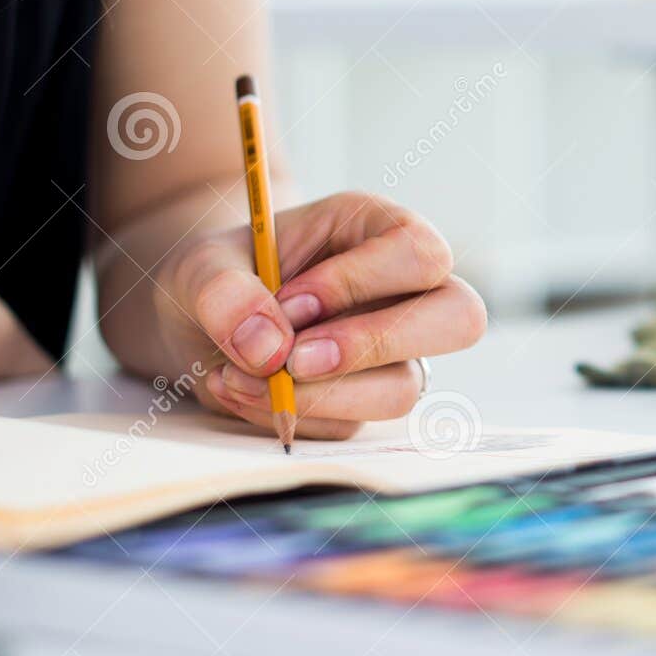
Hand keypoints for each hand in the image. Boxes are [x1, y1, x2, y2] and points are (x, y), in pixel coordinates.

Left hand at [153, 192, 485, 438]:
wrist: (196, 321)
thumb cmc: (217, 275)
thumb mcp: (200, 265)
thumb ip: (224, 292)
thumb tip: (270, 348)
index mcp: (377, 229)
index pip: (417, 252)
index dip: (359, 283)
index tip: (288, 304)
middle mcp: (403, 290)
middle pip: (459, 319)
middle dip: (374, 346)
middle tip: (295, 361)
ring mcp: (394, 351)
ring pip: (403, 388)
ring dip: (318, 395)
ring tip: (237, 376)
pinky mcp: (366, 400)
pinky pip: (349, 426)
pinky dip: (289, 417)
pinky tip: (241, 389)